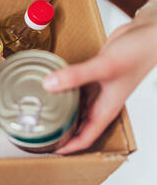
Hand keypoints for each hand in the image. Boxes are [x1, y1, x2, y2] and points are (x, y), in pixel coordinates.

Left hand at [43, 12, 156, 153]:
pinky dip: (63, 91)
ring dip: (60, 112)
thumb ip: (76, 75)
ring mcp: (97, 89)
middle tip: (38, 133)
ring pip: (75, 107)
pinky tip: (49, 88)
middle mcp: (101, 102)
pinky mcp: (93, 76)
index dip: (68, 147)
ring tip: (39, 114)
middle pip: (78, 126)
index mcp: (106, 109)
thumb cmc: (137, 53)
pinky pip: (75, 89)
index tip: (49, 150)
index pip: (85, 138)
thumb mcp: (104, 67)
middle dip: (61, 133)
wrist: (149, 33)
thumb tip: (48, 85)